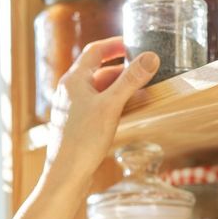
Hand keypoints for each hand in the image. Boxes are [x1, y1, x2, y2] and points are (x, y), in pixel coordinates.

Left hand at [43, 37, 157, 184]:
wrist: (66, 174)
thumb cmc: (83, 139)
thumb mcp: (111, 105)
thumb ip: (131, 80)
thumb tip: (150, 57)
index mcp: (73, 80)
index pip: (95, 51)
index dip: (115, 45)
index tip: (134, 43)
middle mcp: (70, 91)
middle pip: (99, 71)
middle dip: (123, 69)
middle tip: (145, 70)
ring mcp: (72, 108)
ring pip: (100, 90)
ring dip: (120, 88)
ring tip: (142, 90)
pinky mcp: (77, 124)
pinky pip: (98, 106)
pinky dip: (114, 103)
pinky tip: (128, 111)